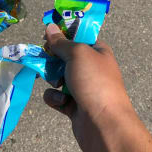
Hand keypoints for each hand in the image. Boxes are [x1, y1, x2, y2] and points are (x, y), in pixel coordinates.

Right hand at [43, 24, 132, 151]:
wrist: (104, 124)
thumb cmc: (95, 82)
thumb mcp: (77, 54)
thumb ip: (61, 42)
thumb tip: (50, 26)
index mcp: (97, 51)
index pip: (77, 37)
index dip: (62, 35)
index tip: (47, 36)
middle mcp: (90, 68)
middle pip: (63, 57)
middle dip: (53, 60)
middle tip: (47, 61)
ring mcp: (82, 87)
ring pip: (57, 77)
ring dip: (53, 80)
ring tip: (58, 85)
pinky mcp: (73, 106)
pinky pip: (56, 96)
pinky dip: (55, 99)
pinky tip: (62, 103)